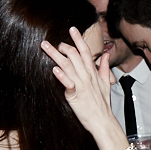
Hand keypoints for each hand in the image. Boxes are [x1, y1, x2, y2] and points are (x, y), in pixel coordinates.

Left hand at [42, 27, 119, 142]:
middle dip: (62, 45)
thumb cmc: (102, 104)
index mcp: (92, 72)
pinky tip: (54, 69)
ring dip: (55, 55)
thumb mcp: (106, 83)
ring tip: (44, 46)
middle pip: (73, 55)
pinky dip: (61, 76)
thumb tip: (106, 55)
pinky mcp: (75, 95)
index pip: (85, 51)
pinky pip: (68, 84)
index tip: (72, 28)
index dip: (78, 38)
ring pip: (67, 65)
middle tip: (51, 42)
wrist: (102, 120)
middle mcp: (86, 76)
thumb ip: (104, 68)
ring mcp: (81, 85)